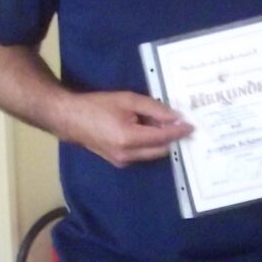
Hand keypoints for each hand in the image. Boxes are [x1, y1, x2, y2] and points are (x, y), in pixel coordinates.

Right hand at [58, 90, 192, 166]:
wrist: (70, 118)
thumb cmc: (97, 105)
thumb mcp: (128, 100)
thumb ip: (154, 108)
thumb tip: (175, 116)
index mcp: (129, 139)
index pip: (163, 138)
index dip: (179, 132)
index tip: (191, 126)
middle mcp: (127, 155)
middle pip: (161, 150)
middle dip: (171, 137)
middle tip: (178, 122)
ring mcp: (122, 162)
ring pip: (152, 153)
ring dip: (160, 140)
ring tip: (160, 122)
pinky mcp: (119, 162)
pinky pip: (142, 154)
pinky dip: (148, 143)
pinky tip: (146, 129)